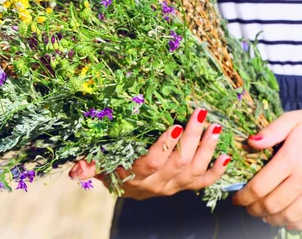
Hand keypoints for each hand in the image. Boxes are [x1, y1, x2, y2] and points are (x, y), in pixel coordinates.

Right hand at [69, 108, 230, 199]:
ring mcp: (174, 187)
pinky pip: (205, 182)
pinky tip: (227, 155)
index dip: (164, 146)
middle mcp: (157, 184)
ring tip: (215, 127)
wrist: (128, 188)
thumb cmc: (112, 167)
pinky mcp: (186, 187)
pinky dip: (218, 171)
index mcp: (135, 176)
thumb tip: (74, 172)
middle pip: (179, 163)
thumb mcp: (98, 165)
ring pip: (195, 170)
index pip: (151, 163)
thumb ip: (88, 166)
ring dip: (207, 148)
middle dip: (192, 137)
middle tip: (200, 114)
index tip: (174, 125)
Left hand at [233, 95, 301, 230]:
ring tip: (264, 216)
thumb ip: (269, 131)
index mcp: (291, 158)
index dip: (244, 197)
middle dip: (255, 210)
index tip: (236, 200)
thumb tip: (249, 142)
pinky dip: (297, 224)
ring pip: (291, 215)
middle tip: (248, 208)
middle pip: (273, 204)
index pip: (260, 187)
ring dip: (272, 219)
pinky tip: (286, 220)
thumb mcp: (290, 119)